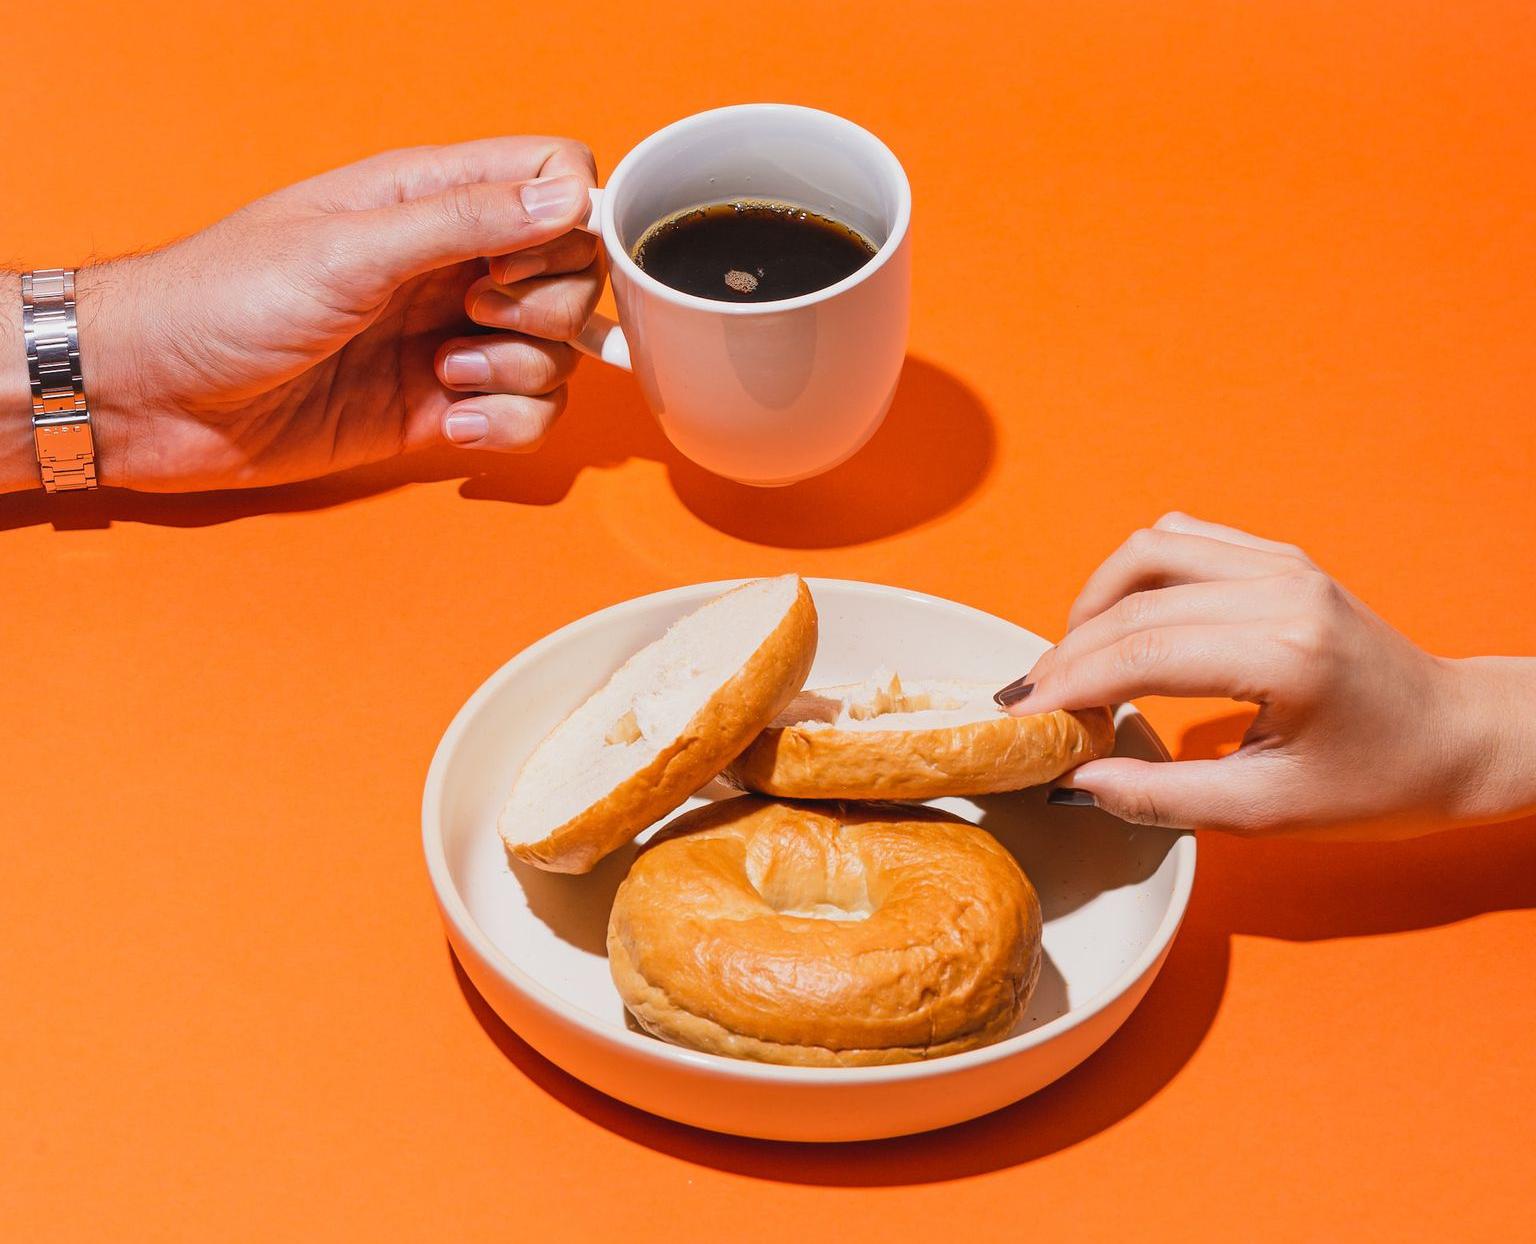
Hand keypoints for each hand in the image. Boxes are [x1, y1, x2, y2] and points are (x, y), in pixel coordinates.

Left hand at [3, 137, 603, 491]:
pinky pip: (526, 417)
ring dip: (517, 374)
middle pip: (573, 276)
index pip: (554, 178)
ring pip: (557, 355)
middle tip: (475, 315)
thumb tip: (568, 196)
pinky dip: (504, 427)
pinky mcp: (441, 408)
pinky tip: (448, 422)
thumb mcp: (348, 249)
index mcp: (429, 198)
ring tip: (441, 374)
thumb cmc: (223, 301)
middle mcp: (451, 265)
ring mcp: (450, 338)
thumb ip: (464, 220)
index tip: (519, 262)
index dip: (569, 222)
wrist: (156, 398)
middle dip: (546, 310)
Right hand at [998, 513, 1535, 837]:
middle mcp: (1282, 589)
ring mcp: (1282, 563)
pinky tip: (1119, 623)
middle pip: (1135, 604)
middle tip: (1029, 701)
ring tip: (1071, 661)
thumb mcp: (1267, 812)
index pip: (1143, 654)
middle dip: (1067, 653)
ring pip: (1148, 551)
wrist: (1457, 738)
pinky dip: (1133, 576)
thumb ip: (1161, 798)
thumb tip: (1075, 779)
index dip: (1068, 686)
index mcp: (1287, 653)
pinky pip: (1180, 540)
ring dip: (1094, 602)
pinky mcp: (1279, 557)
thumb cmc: (1380, 784)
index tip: (1020, 717)